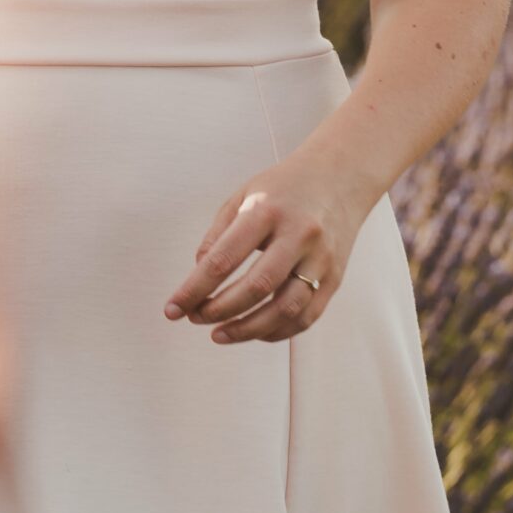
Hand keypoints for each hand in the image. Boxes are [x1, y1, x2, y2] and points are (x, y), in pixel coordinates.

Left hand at [164, 154, 369, 344]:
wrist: (340, 178)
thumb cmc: (283, 188)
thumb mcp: (242, 196)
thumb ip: (217, 235)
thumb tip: (198, 274)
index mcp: (266, 211)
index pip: (223, 259)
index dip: (194, 288)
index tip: (172, 308)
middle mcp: (298, 236)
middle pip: (256, 287)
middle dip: (219, 310)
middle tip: (194, 319)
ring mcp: (321, 259)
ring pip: (285, 309)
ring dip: (248, 329)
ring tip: (220, 334)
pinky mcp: (336, 278)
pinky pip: (307, 316)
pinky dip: (278, 331)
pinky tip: (254, 332)